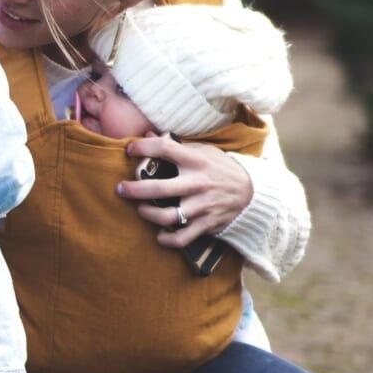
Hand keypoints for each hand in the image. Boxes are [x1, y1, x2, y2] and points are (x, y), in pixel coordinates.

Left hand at [118, 137, 252, 247]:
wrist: (252, 192)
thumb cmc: (221, 168)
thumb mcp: (204, 151)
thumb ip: (176, 145)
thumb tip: (148, 133)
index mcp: (196, 161)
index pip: (165, 149)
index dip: (143, 147)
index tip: (129, 149)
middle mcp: (197, 183)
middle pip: (159, 189)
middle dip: (134, 190)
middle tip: (120, 189)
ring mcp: (202, 206)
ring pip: (167, 216)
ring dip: (148, 215)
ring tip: (141, 210)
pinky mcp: (207, 224)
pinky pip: (182, 237)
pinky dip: (168, 239)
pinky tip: (159, 235)